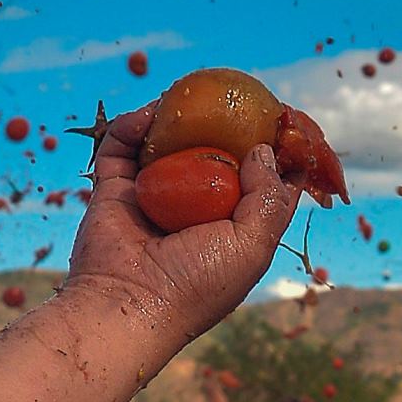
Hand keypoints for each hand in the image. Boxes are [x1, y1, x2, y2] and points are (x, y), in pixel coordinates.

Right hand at [62, 101, 298, 339]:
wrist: (125, 306)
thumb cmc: (196, 285)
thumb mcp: (253, 246)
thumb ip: (269, 198)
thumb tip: (264, 150)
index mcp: (231, 230)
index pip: (260, 183)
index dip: (276, 152)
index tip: (286, 122)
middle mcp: (193, 212)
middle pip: (212, 156)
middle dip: (224, 124)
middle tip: (233, 95)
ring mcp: (153, 199)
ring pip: (166, 147)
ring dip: (175, 120)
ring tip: (184, 97)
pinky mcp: (114, 192)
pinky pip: (121, 150)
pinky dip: (131, 127)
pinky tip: (147, 115)